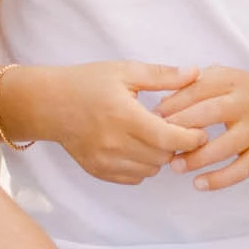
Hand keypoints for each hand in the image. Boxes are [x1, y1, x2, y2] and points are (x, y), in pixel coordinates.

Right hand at [13, 62, 204, 184]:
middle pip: (163, 157)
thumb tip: (196, 73)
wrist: (49, 104)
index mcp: (124, 116)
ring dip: (160, 156)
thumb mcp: (125, 71)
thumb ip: (162, 75)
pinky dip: (143, 166)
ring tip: (155, 136)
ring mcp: (105, 161)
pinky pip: (134, 178)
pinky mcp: (98, 171)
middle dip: (176, 145)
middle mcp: (114, 143)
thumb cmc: (86, 83)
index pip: (169, 138)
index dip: (191, 138)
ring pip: (150, 170)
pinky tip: (138, 147)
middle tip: (177, 129)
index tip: (200, 131)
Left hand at [156, 69, 248, 190]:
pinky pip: (239, 170)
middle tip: (156, 143)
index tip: (151, 119)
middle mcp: (245, 103)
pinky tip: (198, 184)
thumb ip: (198, 86)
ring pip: (222, 147)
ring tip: (174, 166)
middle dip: (178, 130)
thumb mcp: (228, 79)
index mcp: (232, 81)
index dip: (171, 105)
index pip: (196, 90)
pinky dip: (218, 180)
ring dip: (195, 158)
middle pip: (206, 115)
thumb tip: (163, 104)